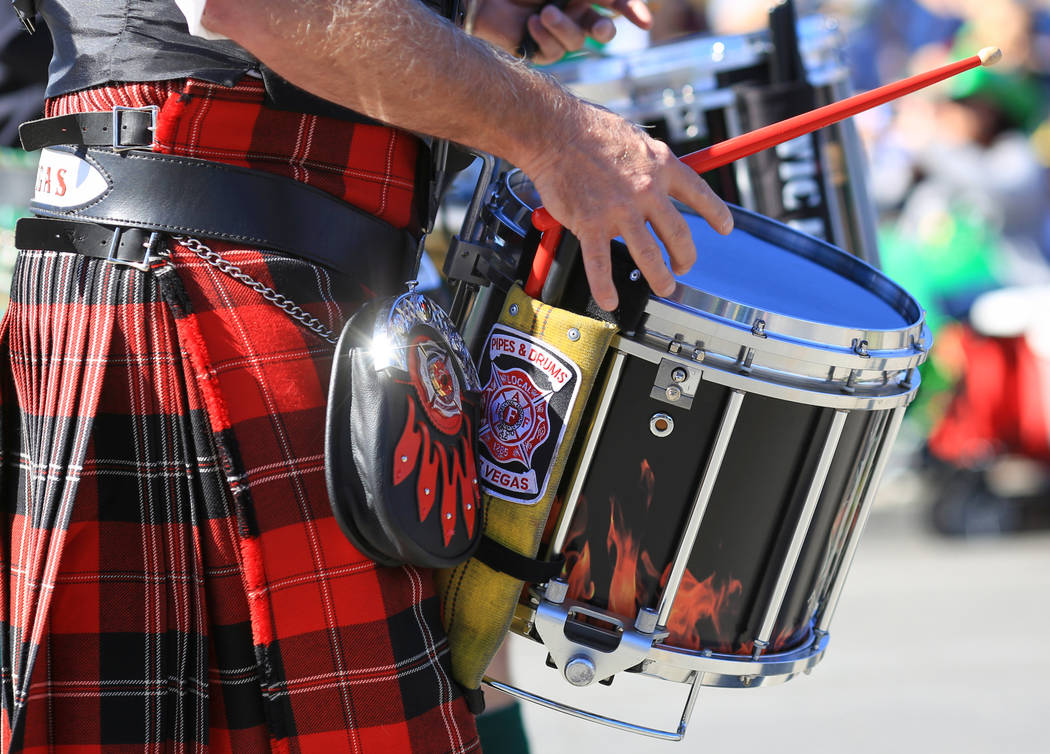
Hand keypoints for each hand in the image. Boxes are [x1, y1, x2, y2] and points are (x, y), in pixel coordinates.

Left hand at [471, 0, 651, 63]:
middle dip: (604, 29)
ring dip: (564, 27)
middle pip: (603, 29)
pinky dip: (546, 36)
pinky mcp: (540, 50)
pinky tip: (531, 23)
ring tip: (544, 12)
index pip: (614, 2)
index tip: (645, 22)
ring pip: (578, 42)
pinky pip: (556, 52)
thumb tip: (612, 3)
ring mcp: (556, 33)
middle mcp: (572, 12)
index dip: (632, 10)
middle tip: (599, 27)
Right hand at [523, 102, 732, 310]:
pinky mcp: (590, 224)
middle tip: (683, 267)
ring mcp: (619, 210)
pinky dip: (605, 287)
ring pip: (648, 255)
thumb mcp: (635, 139)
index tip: (725, 228)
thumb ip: (650, 165)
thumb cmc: (590, 130)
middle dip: (685, 257)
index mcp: (661, 165)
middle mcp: (646, 190)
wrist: (555, 131)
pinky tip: (610, 300)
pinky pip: (600, 264)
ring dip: (660, 277)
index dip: (716, 214)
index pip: (699, 194)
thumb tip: (657, 183)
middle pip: (678, 234)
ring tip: (664, 287)